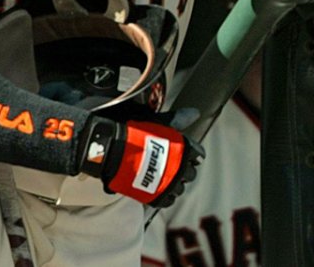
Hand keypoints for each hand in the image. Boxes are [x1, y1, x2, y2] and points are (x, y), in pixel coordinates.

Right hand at [84, 112, 203, 207]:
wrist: (114, 152)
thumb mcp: (160, 122)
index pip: (198, 155)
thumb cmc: (136, 134)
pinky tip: (157, 190)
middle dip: (183, 170)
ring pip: (180, 188)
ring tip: (162, 179)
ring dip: (174, 184)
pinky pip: (169, 200)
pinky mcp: (158, 196)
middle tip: (172, 167)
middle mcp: (182, 168)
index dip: (192, 155)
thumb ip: (179, 119)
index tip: (185, 155)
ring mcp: (171, 184)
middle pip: (190, 174)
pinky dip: (164, 196)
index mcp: (185, 149)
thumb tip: (195, 113)